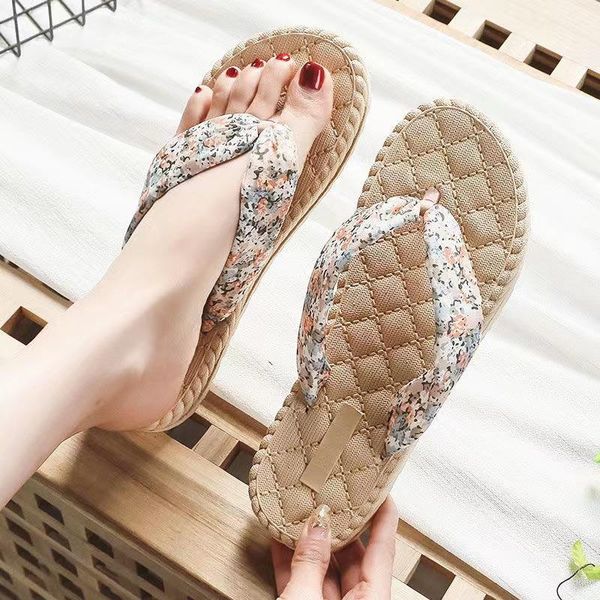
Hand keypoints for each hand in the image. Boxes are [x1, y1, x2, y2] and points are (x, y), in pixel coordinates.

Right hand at [271, 497, 397, 599]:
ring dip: (310, 544)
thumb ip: (310, 563)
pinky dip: (291, 565)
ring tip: (299, 514)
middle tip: (329, 497)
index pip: (383, 550)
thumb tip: (315, 527)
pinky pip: (302, 585)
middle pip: (353, 558)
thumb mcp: (305, 599)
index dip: (383, 517)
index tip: (380, 489)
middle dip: (338, 527)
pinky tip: (280, 540)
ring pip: (325, 571)